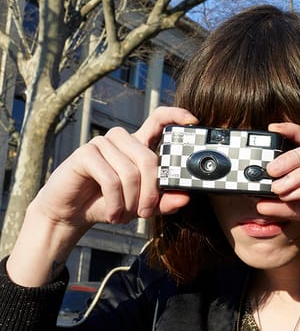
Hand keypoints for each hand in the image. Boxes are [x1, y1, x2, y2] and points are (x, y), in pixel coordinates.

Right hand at [6, 107, 197, 285]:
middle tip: (146, 213)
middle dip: (151, 192)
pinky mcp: (85, 153)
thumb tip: (185, 198)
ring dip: (130, 201)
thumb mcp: (142, 206)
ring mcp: (102, 144)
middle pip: (149, 158)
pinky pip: (111, 179)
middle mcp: (122, 139)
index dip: (176, 115)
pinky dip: (115, 202)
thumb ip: (164, 202)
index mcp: (139, 145)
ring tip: (123, 215)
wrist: (73, 213)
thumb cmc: (110, 203)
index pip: (159, 120)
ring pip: (131, 172)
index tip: (193, 122)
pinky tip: (112, 213)